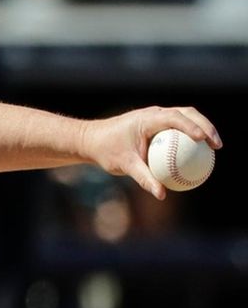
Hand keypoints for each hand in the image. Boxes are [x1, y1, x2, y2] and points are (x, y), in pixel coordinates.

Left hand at [80, 106, 220, 199]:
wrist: (91, 140)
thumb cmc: (106, 150)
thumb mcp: (123, 165)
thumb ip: (143, 178)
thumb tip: (161, 194)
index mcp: (146, 118)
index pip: (174, 117)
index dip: (192, 126)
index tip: (204, 140)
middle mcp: (153, 114)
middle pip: (187, 113)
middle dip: (205, 126)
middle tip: (216, 145)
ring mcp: (155, 117)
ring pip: (185, 117)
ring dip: (201, 128)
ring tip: (214, 148)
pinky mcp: (155, 124)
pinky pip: (177, 128)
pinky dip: (190, 136)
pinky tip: (198, 155)